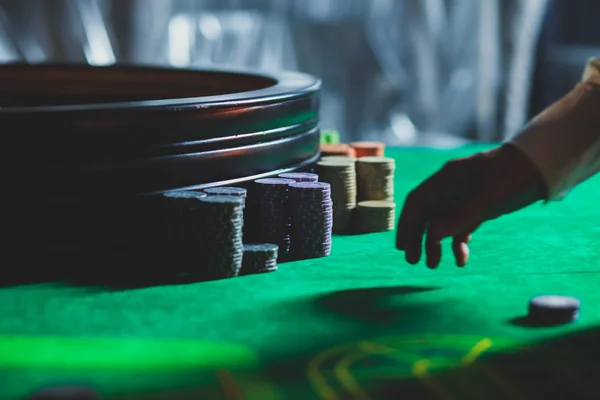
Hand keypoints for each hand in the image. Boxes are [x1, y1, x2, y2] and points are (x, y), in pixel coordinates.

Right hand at [395, 143, 546, 267]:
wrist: (540, 164)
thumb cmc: (513, 176)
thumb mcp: (488, 198)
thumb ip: (460, 216)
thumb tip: (432, 234)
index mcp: (447, 179)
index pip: (417, 202)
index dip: (407, 224)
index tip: (402, 247)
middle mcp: (450, 188)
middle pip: (425, 214)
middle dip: (417, 238)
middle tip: (413, 261)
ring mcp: (464, 197)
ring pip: (441, 222)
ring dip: (435, 243)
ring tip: (434, 265)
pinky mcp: (478, 206)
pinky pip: (460, 226)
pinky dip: (458, 243)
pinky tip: (461, 259)